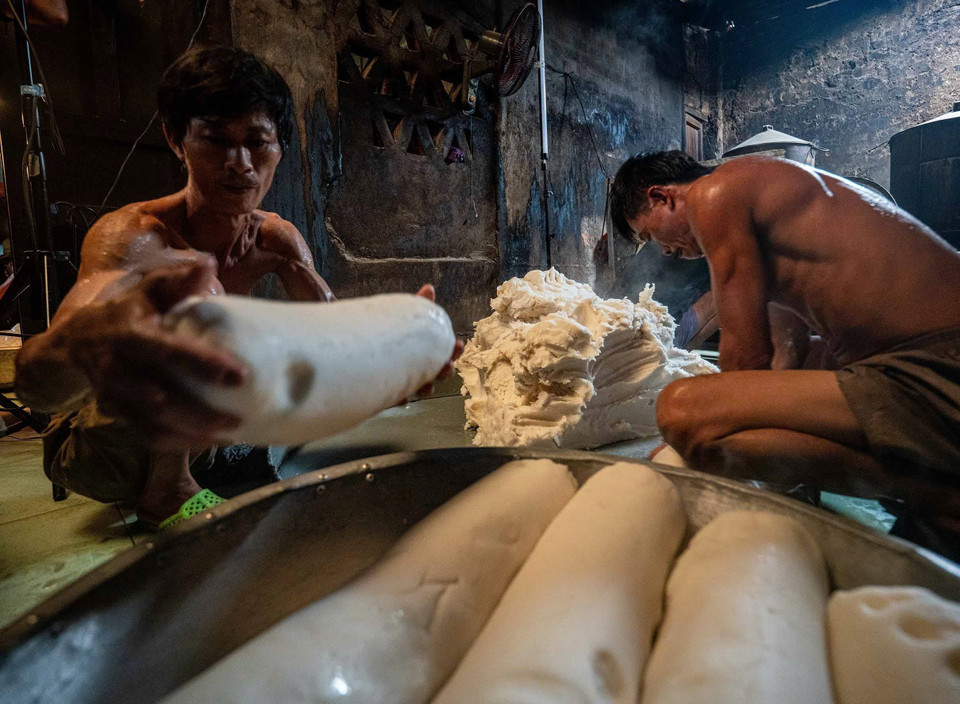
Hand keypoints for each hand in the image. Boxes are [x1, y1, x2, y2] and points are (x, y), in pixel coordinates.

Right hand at [62, 260, 246, 447]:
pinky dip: (177, 444)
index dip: (204, 365)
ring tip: (229, 436)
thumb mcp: (146, 292)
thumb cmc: (127, 313)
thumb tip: (208, 262)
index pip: (169, 352)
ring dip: (191, 435)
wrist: (75, 343)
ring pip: (152, 423)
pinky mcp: (116, 414)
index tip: (241, 375)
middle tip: (239, 420)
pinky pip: (146, 436)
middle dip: (200, 413)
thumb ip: (177, 282)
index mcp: (129, 336)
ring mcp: (114, 396)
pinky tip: (207, 443)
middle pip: (160, 399)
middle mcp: (117, 369)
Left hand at [396, 285, 463, 403]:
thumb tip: (429, 288)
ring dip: (427, 388)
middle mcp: (417, 367)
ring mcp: (403, 381)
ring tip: (428, 385)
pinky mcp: (386, 392)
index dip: (454, 350)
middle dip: (445, 370)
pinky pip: (393, 399)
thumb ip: (416, 305)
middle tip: (447, 365)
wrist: (358, 349)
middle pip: (437, 373)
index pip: (444, 352)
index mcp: (425, 351)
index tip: (459, 344)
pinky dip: (399, 398)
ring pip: (420, 389)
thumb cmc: (385, 332)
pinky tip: (400, 397)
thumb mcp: (401, 316)